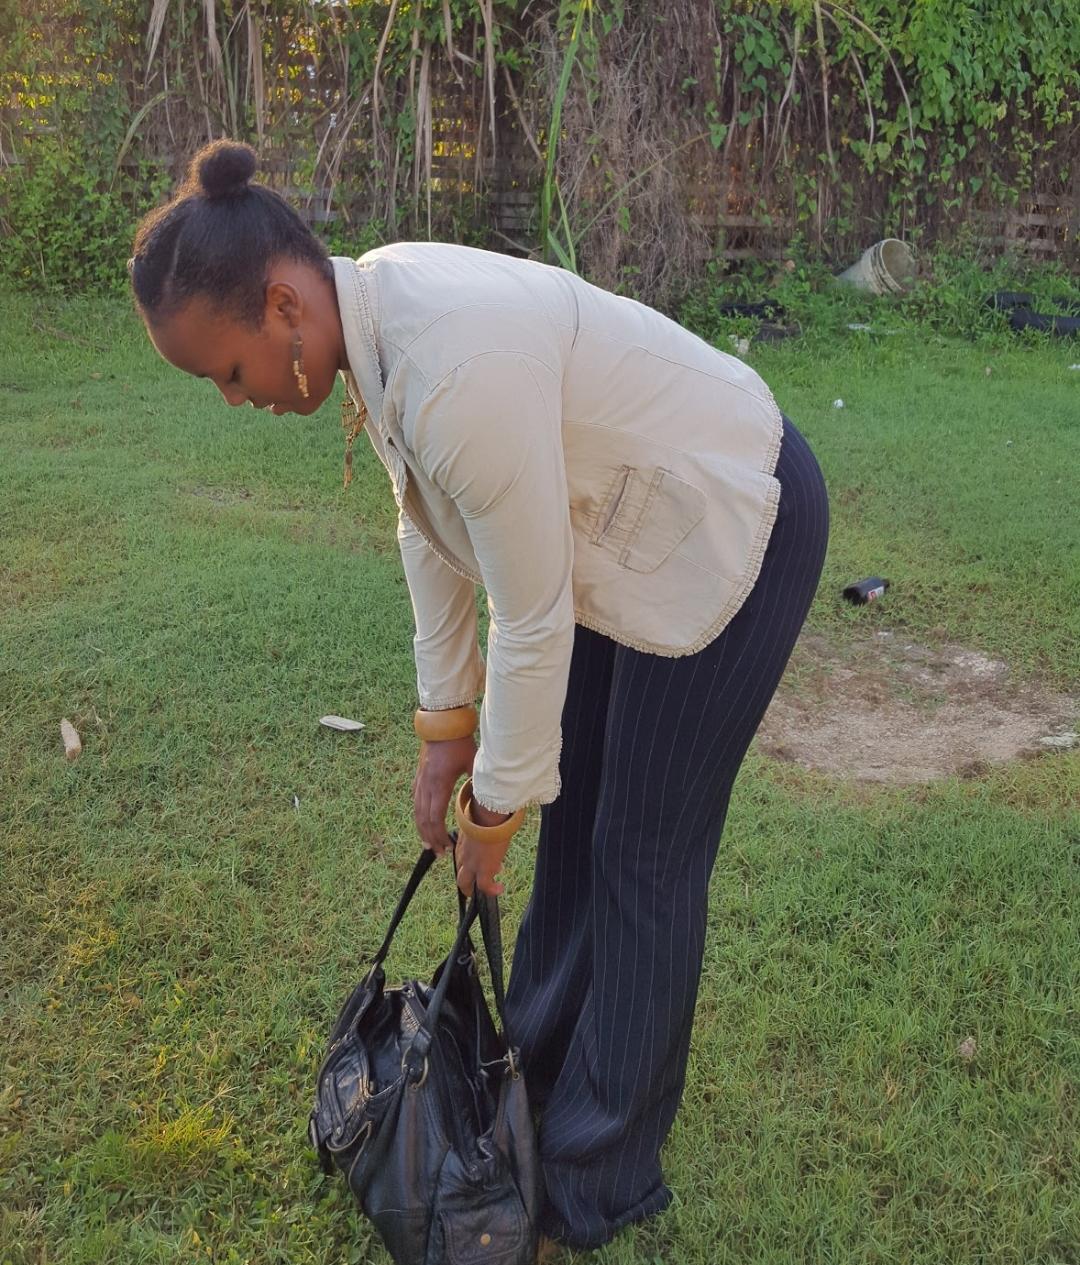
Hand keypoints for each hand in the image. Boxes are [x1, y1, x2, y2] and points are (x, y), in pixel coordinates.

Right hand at [412, 736, 474, 855]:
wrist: (442, 724)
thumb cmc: (459, 742)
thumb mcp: (473, 762)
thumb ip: (478, 782)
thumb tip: (489, 800)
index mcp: (439, 783)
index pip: (435, 817)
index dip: (439, 835)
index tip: (446, 847)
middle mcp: (426, 784)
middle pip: (423, 819)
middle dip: (430, 838)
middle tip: (439, 853)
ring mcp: (420, 781)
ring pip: (417, 812)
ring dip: (422, 830)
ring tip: (429, 843)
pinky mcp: (419, 777)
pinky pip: (416, 801)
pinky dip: (419, 816)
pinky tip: (423, 823)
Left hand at [455, 798, 512, 897]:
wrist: (489, 815)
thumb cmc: (486, 813)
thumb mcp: (479, 825)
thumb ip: (481, 831)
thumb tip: (493, 832)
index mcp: (461, 844)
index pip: (461, 859)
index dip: (470, 865)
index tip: (482, 863)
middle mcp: (463, 856)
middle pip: (460, 876)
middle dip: (467, 884)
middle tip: (477, 886)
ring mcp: (472, 864)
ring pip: (465, 884)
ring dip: (473, 889)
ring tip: (487, 890)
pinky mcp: (483, 869)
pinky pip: (485, 886)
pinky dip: (492, 890)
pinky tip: (499, 888)